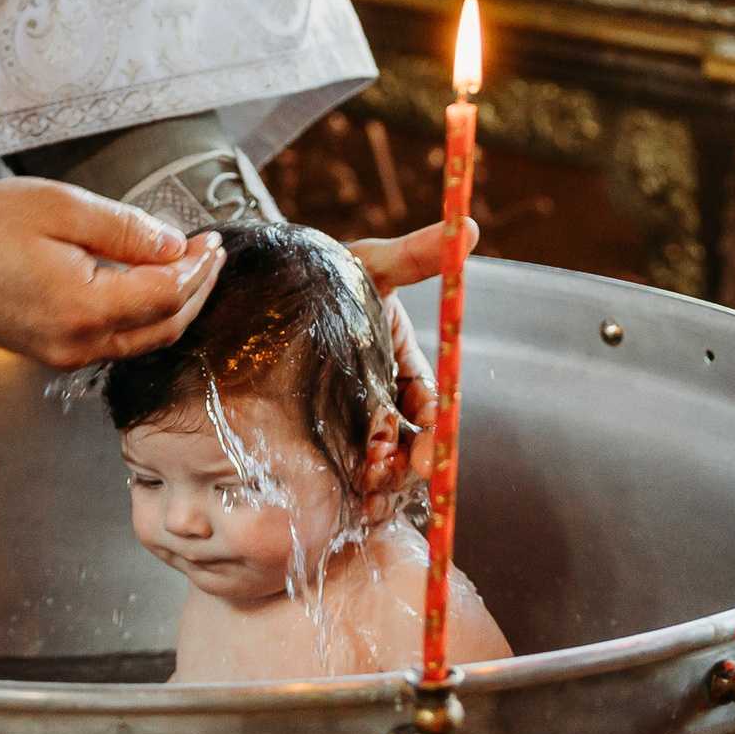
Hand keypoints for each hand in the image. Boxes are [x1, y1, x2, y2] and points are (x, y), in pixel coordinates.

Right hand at [0, 177, 223, 368]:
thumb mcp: (62, 208)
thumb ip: (125, 229)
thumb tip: (174, 246)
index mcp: (85, 308)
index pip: (168, 295)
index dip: (197, 268)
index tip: (211, 240)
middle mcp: (79, 343)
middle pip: (165, 326)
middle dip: (195, 289)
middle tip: (209, 255)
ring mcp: (65, 354)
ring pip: (143, 340)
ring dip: (172, 305)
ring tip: (187, 268)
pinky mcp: (53, 352)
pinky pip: (115, 342)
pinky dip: (141, 316)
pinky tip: (145, 286)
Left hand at [347, 218, 479, 491]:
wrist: (265, 289)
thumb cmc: (321, 274)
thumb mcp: (370, 263)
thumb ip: (415, 254)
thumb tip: (469, 228)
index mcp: (401, 361)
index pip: (429, 401)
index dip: (434, 424)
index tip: (432, 443)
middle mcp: (382, 394)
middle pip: (411, 440)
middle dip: (411, 463)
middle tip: (402, 474)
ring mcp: (353, 417)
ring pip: (382, 460)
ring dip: (385, 483)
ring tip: (370, 500)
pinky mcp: (323, 435)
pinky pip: (349, 469)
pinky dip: (357, 489)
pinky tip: (352, 504)